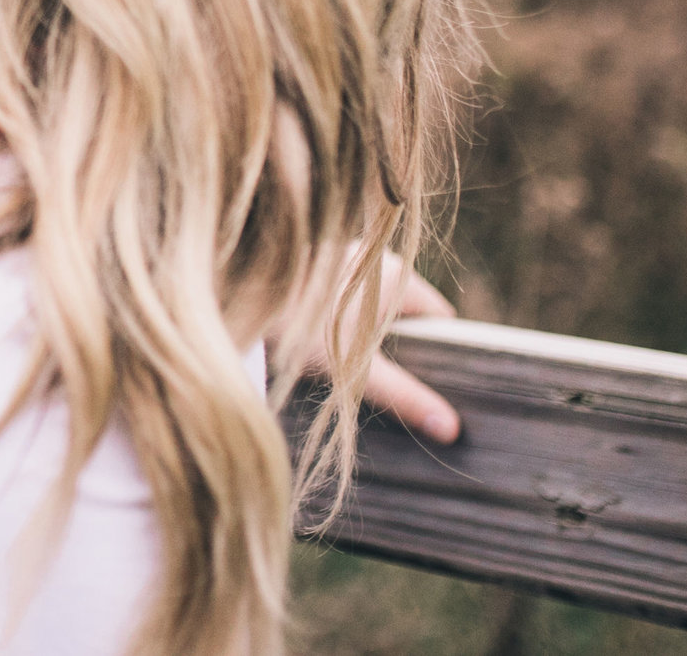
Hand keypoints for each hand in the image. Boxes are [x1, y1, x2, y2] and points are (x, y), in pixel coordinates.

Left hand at [275, 251, 463, 444]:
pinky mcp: (316, 270)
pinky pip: (347, 301)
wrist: (237, 291)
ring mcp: (344, 260)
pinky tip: (330, 350)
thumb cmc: (302, 327)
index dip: (445, 353)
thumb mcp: (357, 368)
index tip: (442, 385)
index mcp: (397, 276)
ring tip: (363, 373)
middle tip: (402, 387)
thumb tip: (450, 428)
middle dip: (407, 348)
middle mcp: (375, 261)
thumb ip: (403, 396)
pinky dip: (346, 324)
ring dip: (372, 337)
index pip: (440, 317)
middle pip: (407, 313)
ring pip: (374, 307)